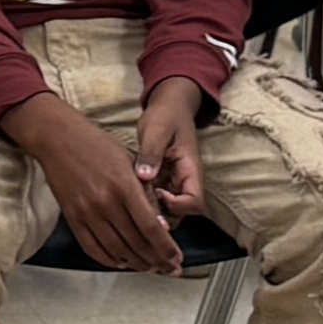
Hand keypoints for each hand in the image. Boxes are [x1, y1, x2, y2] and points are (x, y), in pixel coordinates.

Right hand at [18, 95, 181, 273]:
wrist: (57, 138)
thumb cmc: (97, 145)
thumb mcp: (130, 161)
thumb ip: (146, 192)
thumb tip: (160, 224)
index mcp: (124, 186)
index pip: (150, 227)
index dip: (166, 248)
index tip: (176, 259)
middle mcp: (106, 203)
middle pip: (136, 242)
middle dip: (157, 260)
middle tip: (169, 269)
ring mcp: (87, 212)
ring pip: (116, 250)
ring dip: (135, 263)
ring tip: (149, 267)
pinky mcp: (72, 217)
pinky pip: (92, 247)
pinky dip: (108, 259)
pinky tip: (121, 262)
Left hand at [133, 82, 208, 223]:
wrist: (168, 108)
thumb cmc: (166, 117)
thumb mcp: (157, 130)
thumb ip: (151, 153)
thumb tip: (144, 176)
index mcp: (191, 171)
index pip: (195, 203)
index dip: (177, 206)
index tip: (157, 192)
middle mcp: (184, 183)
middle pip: (179, 215)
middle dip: (160, 215)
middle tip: (136, 202)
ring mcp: (171, 185)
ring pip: (165, 212)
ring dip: (149, 210)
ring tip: (130, 197)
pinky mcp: (159, 184)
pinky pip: (153, 201)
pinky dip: (142, 202)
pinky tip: (126, 192)